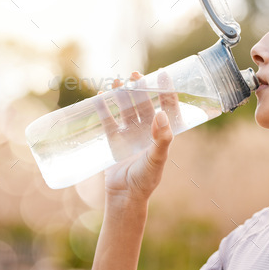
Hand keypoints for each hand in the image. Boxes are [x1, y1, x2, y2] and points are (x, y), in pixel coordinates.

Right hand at [93, 72, 177, 200]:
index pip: (167, 107)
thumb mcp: (158, 159)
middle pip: (144, 103)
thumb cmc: (146, 179)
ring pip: (126, 108)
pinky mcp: (113, 140)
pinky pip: (108, 119)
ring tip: (118, 80)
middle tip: (135, 73)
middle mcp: (147, 131)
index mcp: (162, 133)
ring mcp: (129, 134)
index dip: (165, 90)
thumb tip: (162, 114)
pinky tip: (101, 96)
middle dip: (140, 87)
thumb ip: (162, 139)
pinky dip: (104, 107)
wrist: (125, 196)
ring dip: (122, 94)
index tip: (163, 73)